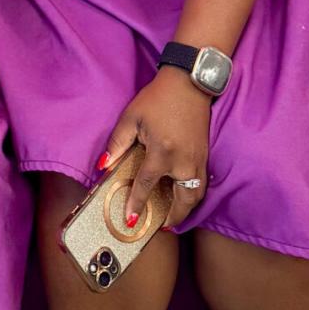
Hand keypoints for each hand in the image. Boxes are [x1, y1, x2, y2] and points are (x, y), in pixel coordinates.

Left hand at [100, 68, 211, 226]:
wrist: (189, 83)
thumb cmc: (158, 99)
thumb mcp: (131, 117)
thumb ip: (117, 143)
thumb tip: (103, 165)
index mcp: (162, 152)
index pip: (147, 186)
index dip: (136, 203)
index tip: (130, 219)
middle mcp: (183, 161)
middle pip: (181, 200)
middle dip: (172, 217)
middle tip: (162, 226)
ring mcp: (198, 160)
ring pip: (196, 196)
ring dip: (186, 210)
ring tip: (174, 217)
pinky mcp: (205, 155)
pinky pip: (202, 184)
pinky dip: (194, 195)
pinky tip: (185, 197)